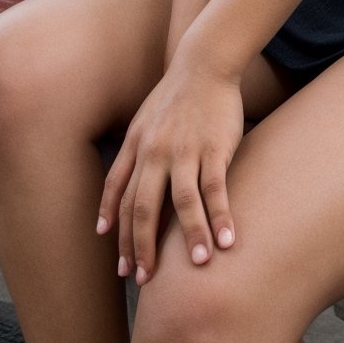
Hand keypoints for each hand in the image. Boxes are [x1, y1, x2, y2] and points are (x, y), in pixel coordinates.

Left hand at [96, 48, 244, 284]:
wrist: (205, 63)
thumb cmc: (175, 96)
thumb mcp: (143, 121)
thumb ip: (134, 154)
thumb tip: (123, 188)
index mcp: (136, 147)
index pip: (119, 196)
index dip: (116, 230)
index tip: (119, 263)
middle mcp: (155, 152)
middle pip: (142, 208)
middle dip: (141, 248)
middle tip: (144, 280)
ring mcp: (185, 150)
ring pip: (181, 203)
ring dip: (189, 238)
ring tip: (197, 266)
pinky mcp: (215, 147)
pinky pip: (216, 188)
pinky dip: (220, 217)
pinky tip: (227, 241)